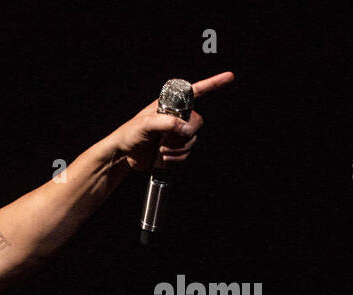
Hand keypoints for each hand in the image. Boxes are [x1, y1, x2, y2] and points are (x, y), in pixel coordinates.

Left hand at [108, 72, 234, 172]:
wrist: (123, 155)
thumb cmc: (129, 134)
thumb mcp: (146, 123)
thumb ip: (167, 122)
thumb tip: (185, 129)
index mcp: (171, 104)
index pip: (196, 91)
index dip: (214, 83)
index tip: (229, 76)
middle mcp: (177, 117)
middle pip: (198, 122)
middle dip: (184, 135)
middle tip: (165, 141)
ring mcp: (177, 133)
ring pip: (192, 141)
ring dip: (177, 150)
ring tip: (160, 151)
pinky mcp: (176, 148)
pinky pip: (187, 154)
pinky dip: (176, 159)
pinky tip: (162, 159)